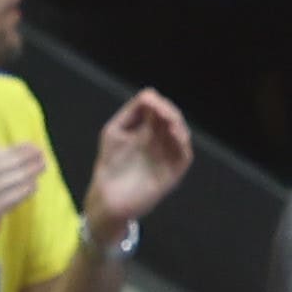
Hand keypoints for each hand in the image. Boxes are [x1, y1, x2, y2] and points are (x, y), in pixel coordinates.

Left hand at [84, 88, 191, 236]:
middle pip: (172, 120)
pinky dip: (183, 144)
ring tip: (168, 120)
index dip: (157, 103)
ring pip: (181, 135)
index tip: (148, 100)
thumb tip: (149, 93)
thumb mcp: (114, 132)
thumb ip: (130, 112)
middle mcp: (161, 141)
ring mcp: (168, 156)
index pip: (159, 110)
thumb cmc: (109, 165)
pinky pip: (184, 156)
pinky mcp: (172, 173)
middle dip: (168, 112)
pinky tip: (175, 134)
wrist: (107, 198)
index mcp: (147, 130)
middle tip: (160, 109)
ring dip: (177, 125)